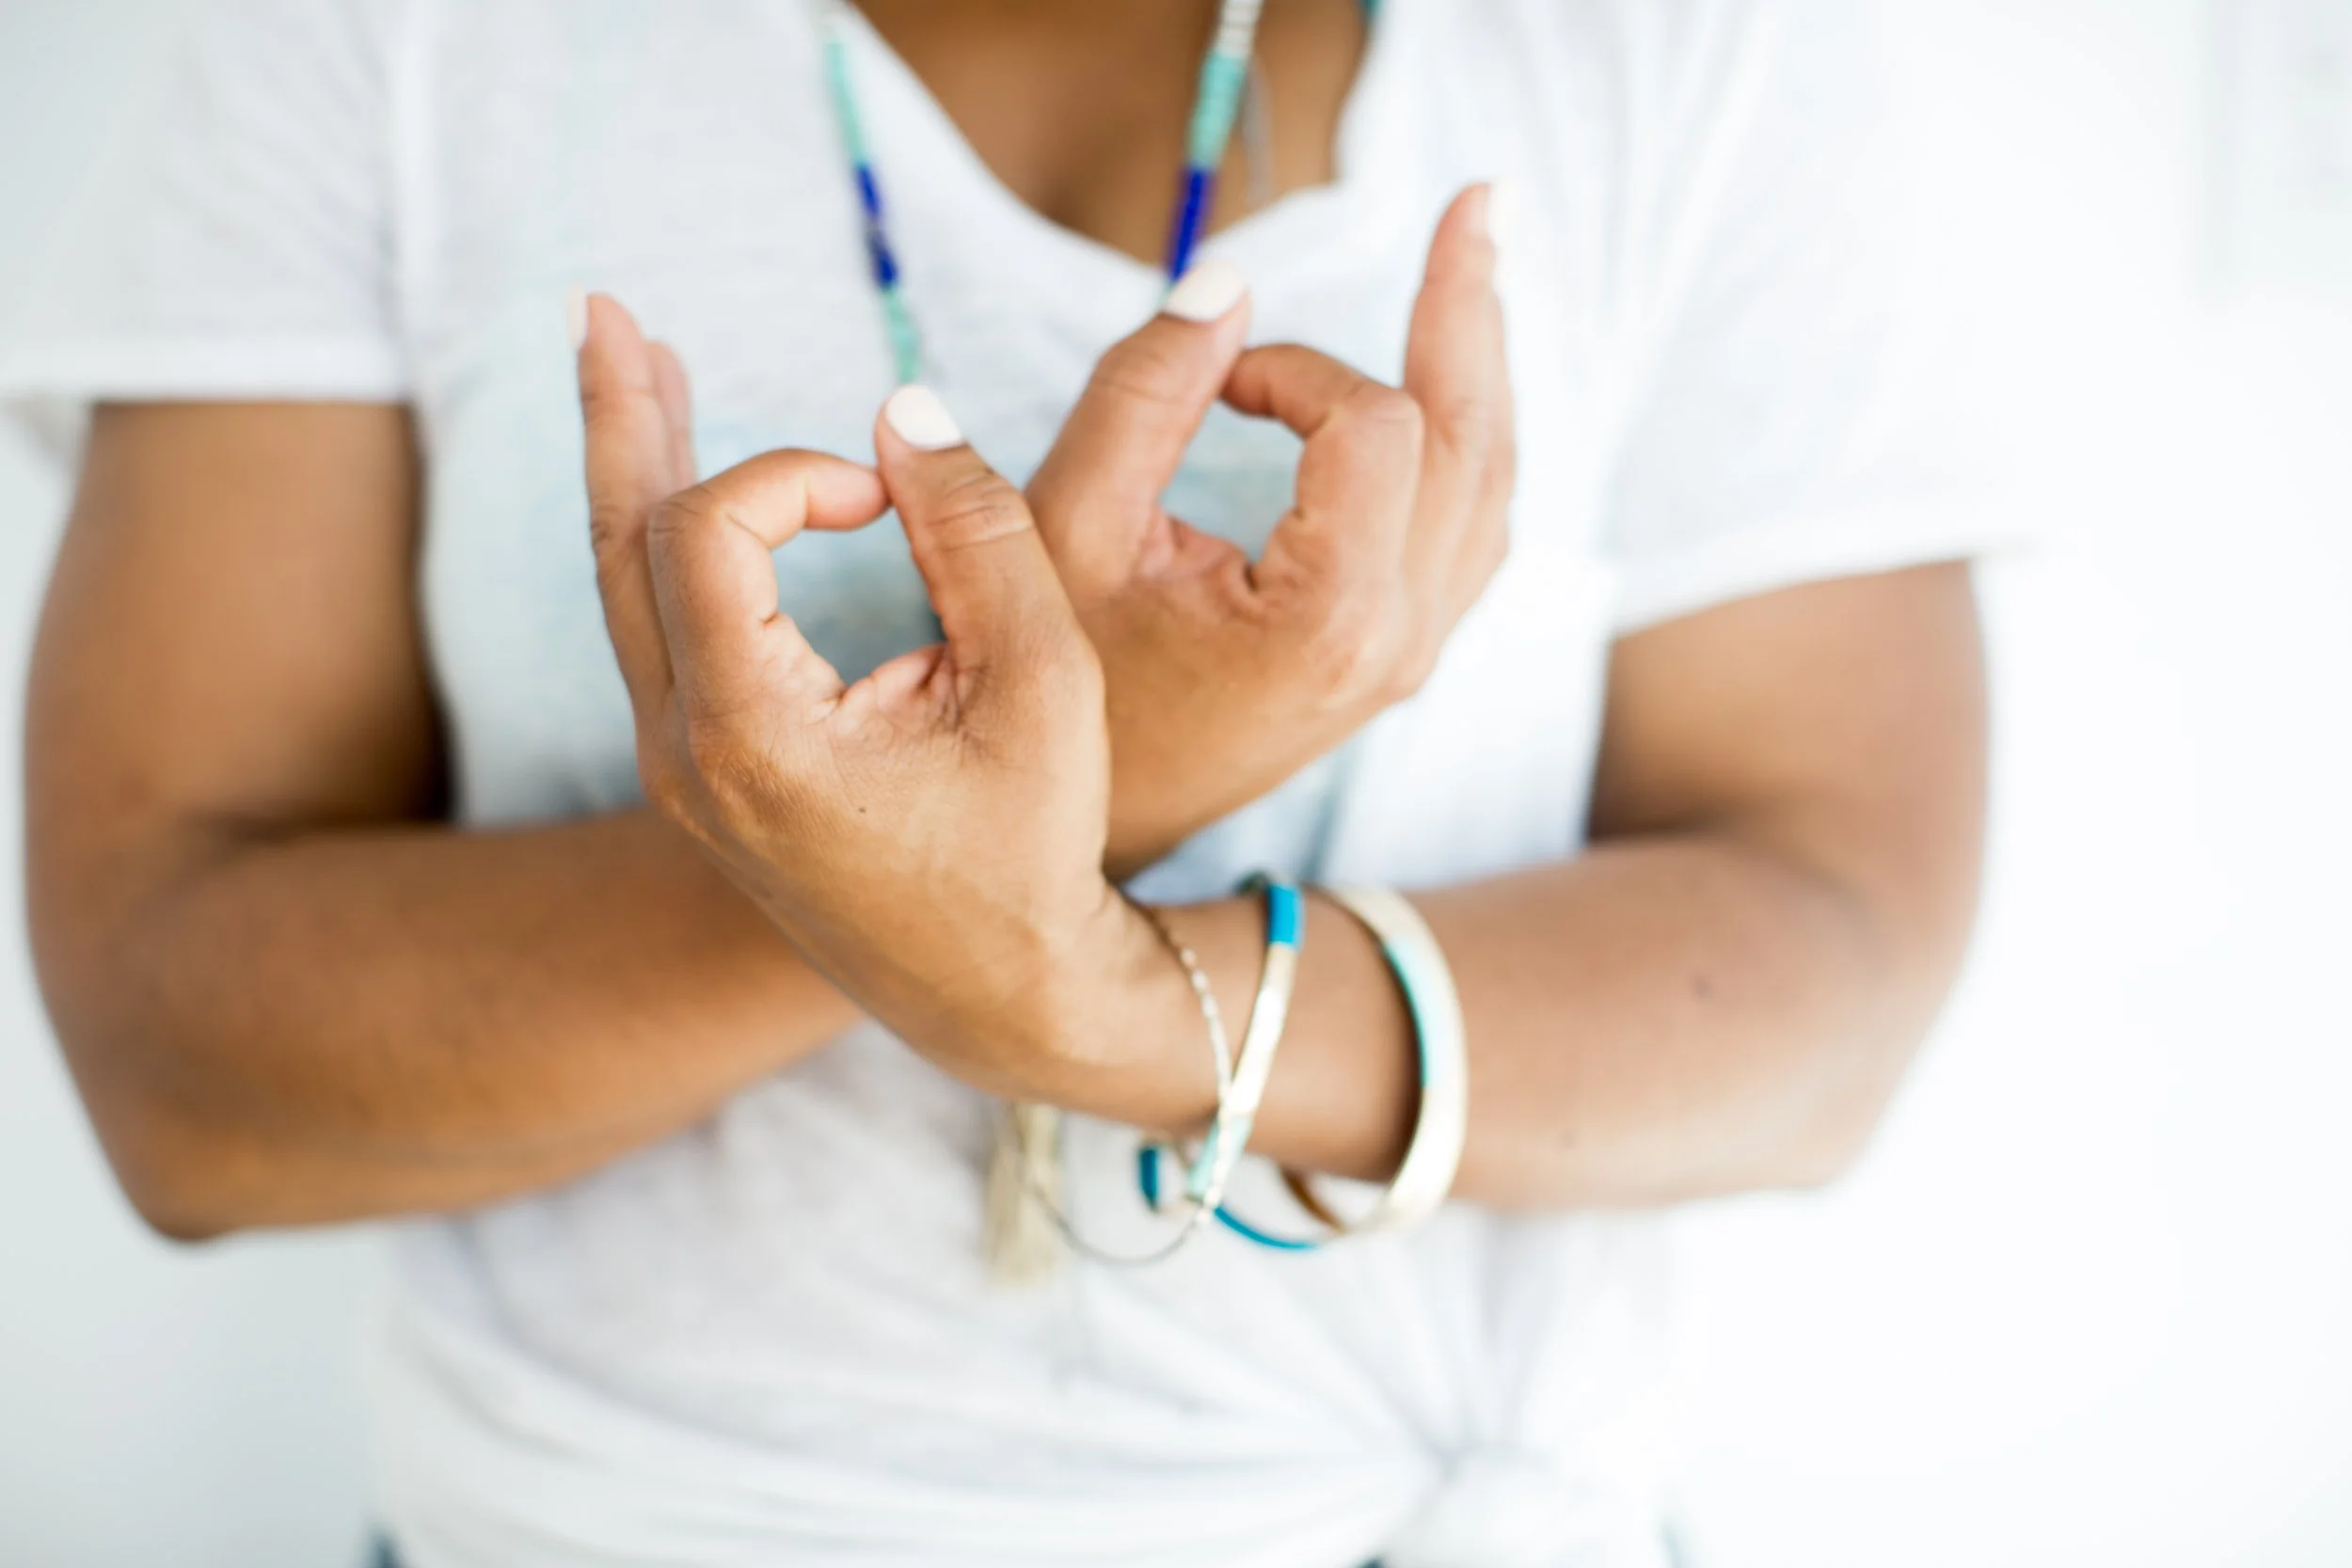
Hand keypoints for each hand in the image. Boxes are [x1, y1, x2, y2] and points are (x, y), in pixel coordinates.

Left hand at [575, 297, 1151, 1092]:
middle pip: (620, 543)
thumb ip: (979, 530)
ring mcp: (681, 769)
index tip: (893, 498)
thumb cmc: (1033, 849)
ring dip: (635, 468)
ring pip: (625, 585)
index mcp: (752, 735)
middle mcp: (684, 753)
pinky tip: (679, 486)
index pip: (710, 529)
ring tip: (630, 365)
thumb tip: (903, 410)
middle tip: (599, 311)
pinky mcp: (706, 776)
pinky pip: (658, 630)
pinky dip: (667, 541)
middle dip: (622, 417)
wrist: (1001, 995)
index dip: (797, 474)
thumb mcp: (1044, 682)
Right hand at [1028, 184, 1514, 876]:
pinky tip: (1455, 389)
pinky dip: (1471, 442)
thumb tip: (1223, 280)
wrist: (1097, 831)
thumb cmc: (1061, 692)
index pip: (1369, 425)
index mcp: (1326, 616)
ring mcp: (1411, 655)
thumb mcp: (1067, 532)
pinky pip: (1473, 530)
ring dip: (1483, 369)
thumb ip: (1143, 394)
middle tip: (1478, 202)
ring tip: (1473, 271)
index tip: (1213, 376)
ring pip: (1491, 485)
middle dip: (1469, 309)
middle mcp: (1396, 640)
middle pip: (1474, 439)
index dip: (1295, 366)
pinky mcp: (1401, 657)